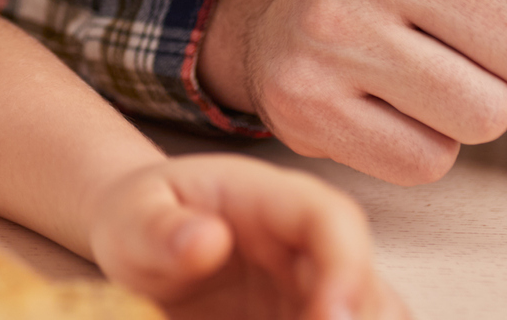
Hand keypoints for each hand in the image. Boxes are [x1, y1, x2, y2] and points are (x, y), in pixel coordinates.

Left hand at [90, 154, 406, 319]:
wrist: (143, 240)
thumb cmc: (140, 219)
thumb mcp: (131, 219)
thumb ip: (160, 228)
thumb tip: (207, 238)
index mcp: (271, 198)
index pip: (333, 220)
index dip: (347, 269)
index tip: (330, 319)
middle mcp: (309, 244)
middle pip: (369, 286)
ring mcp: (316, 289)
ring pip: (374, 318)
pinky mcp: (307, 319)